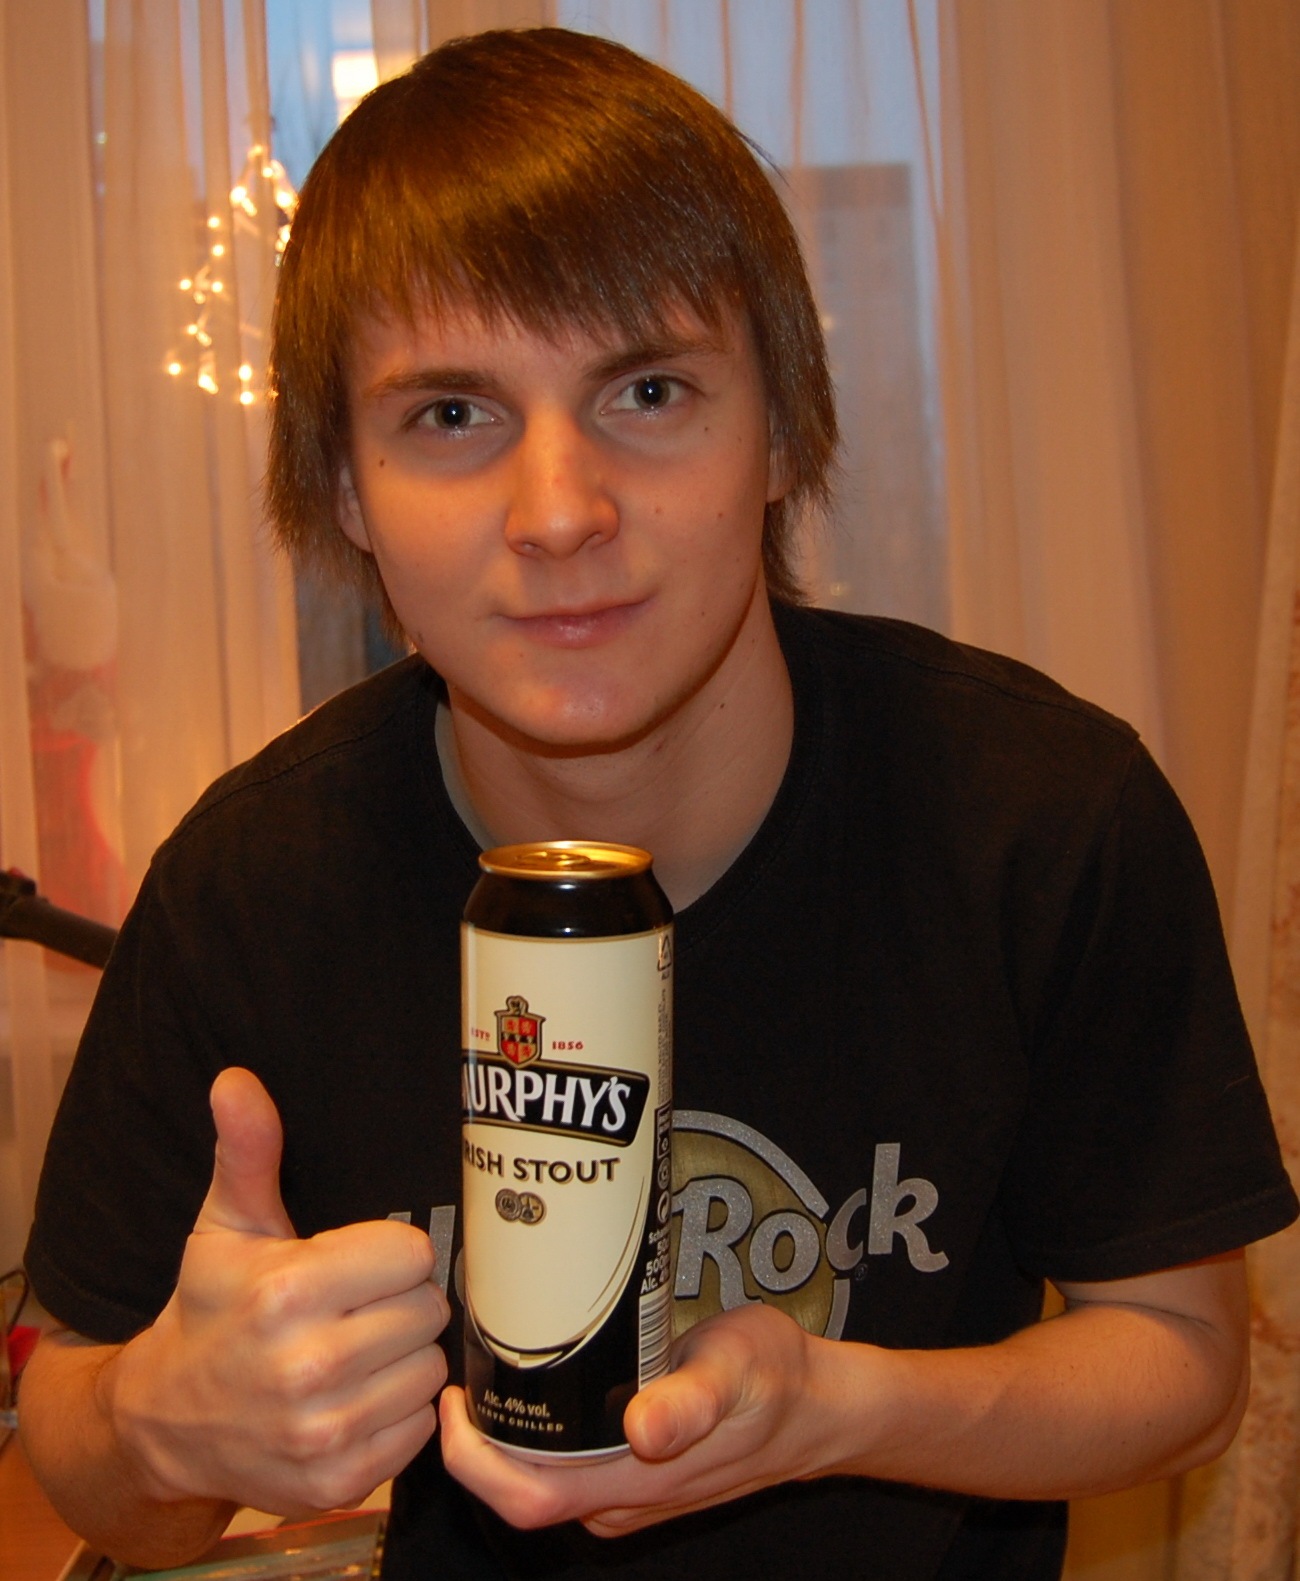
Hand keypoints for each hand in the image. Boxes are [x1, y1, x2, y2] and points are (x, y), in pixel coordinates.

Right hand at [102, 1067, 449, 1516]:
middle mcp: (307, 1366)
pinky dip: (398, 1414)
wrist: (167, 1420)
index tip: (358, 1263)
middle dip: (400, 1303)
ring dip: (404, 1358)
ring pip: (429, 1369)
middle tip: (359, 1307)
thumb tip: (237, 1080)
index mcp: (286, 1293)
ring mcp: (324, 1432)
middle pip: (428, 1309)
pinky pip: (419, 1429)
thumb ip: (248, 1151)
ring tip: (359, 1350)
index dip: (390, 1254)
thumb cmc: (211, 1310)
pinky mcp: (340, 1481)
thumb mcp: (226, 1226)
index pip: (411, 1253)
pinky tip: (357, 1397)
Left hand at [440, 1302, 848, 1535]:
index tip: (452, 1399)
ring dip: (502, 1439)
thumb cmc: (774, 1380)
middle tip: (459, 1370)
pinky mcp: (634, 1474)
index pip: (527, 1497)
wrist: (817, 1407)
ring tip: (487, 1368)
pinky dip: (535, 1435)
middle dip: (474, 1444)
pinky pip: (566, 1467)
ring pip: (540, 1481)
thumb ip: (692, 1400)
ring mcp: (628, 1493)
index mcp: (635, 1481)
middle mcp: (622, 1499)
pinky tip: (533, 1384)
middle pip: (520, 1493)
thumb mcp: (736, 1370)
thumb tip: (644, 1428)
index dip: (474, 1462)